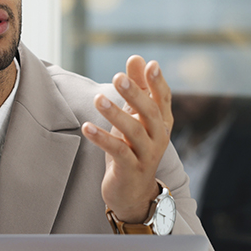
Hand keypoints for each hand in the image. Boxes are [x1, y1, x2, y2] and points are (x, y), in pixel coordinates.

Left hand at [82, 55, 173, 222]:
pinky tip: (87, 128)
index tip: (150, 64)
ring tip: (98, 99)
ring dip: (115, 114)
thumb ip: (137, 88)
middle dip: (135, 94)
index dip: (157, 82)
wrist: (133, 193)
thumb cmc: (133, 148)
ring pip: (134, 132)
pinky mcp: (131, 169)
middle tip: (118, 77)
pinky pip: (118, 151)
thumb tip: (136, 57)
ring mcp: (146, 155)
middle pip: (150, 113)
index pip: (163, 99)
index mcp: (161, 123)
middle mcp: (159, 137)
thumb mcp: (134, 117)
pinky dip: (103, 139)